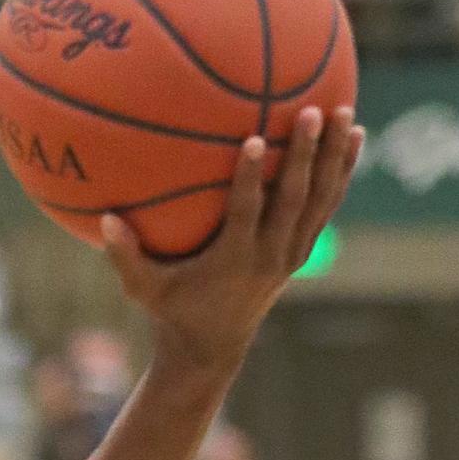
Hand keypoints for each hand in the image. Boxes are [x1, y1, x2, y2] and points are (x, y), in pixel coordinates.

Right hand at [101, 106, 363, 370]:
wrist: (212, 348)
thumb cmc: (173, 311)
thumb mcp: (144, 290)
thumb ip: (125, 257)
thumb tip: (104, 218)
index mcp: (233, 260)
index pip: (246, 214)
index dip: (250, 178)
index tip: (254, 140)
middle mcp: (269, 256)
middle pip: (294, 201)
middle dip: (304, 156)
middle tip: (312, 111)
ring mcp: (290, 255)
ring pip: (319, 201)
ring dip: (334, 158)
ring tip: (346, 113)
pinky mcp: (301, 252)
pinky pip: (326, 207)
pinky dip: (341, 173)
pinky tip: (355, 137)